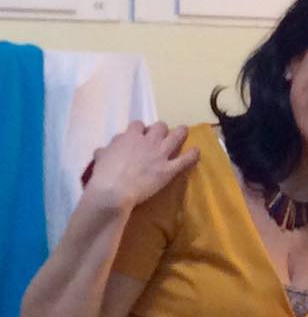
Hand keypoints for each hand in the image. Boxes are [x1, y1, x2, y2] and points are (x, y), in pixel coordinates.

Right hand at [84, 121, 198, 211]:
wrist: (114, 190)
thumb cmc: (103, 174)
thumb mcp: (101, 157)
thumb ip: (106, 151)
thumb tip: (104, 151)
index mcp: (129, 136)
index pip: (139, 125)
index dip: (142, 130)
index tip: (142, 136)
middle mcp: (147, 141)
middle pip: (160, 127)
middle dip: (161, 130)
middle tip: (161, 137)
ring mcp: (160, 154)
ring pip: (176, 136)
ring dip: (180, 133)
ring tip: (183, 132)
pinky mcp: (168, 169)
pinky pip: (185, 159)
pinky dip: (192, 155)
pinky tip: (197, 151)